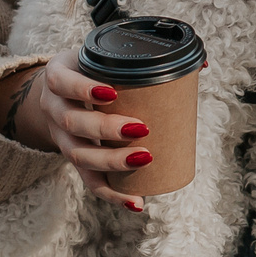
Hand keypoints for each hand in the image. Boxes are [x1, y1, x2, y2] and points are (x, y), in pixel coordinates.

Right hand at [4, 51, 161, 211]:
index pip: (62, 82)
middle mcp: (53, 107)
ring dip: (111, 161)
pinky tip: (135, 201)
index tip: (111, 92)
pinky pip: (89, 180)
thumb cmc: (91, 71)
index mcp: (57, 76)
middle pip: (72, 122)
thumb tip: (202, 65)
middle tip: (141, 128)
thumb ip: (144, 55)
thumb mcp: (102, 57)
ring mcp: (60, 137)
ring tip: (144, 159)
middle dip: (105, 128)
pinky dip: (112, 193)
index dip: (82, 89)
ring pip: (78, 154)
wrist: (61, 92)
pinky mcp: (74, 158)